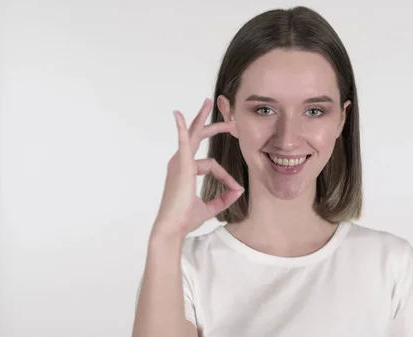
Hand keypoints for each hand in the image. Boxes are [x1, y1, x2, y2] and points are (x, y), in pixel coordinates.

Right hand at [150, 98, 243, 240]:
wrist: (174, 228)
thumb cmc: (186, 219)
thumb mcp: (210, 208)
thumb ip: (224, 198)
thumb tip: (239, 189)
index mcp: (186, 171)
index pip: (212, 165)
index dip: (227, 177)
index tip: (236, 189)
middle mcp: (180, 163)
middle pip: (198, 137)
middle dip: (213, 125)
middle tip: (227, 117)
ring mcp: (179, 162)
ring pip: (193, 134)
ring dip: (202, 118)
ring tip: (210, 102)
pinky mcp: (181, 165)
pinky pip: (182, 142)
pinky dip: (181, 128)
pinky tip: (178, 115)